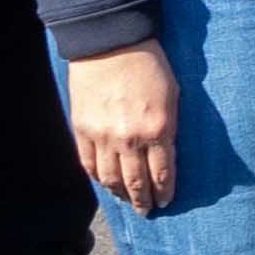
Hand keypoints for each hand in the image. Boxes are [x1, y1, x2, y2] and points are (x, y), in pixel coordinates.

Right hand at [64, 43, 181, 215]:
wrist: (111, 43)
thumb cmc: (149, 65)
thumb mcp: (173, 96)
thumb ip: (169, 128)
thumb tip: (166, 155)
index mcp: (157, 129)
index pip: (162, 173)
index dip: (164, 192)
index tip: (166, 201)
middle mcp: (129, 138)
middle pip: (136, 182)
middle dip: (143, 200)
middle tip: (147, 211)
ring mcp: (102, 136)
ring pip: (111, 178)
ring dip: (120, 193)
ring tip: (127, 201)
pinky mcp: (82, 129)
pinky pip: (89, 163)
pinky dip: (98, 177)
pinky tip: (106, 182)